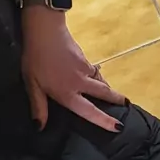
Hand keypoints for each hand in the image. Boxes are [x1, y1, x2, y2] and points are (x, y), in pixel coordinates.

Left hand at [22, 2, 125, 130]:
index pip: (89, 111)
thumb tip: (40, 127)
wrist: (45, 32)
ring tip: (112, 95)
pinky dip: (97, 77)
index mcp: (67, 93)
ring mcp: (85, 69)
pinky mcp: (85, 59)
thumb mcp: (32, 85)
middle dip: (116, 99)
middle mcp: (80, 83)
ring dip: (107, 88)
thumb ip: (38, 106)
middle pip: (104, 93)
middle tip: (127, 104)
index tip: (118, 126)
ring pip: (100, 81)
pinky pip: (94, 71)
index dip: (104, 120)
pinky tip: (94, 77)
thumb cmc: (35, 60)